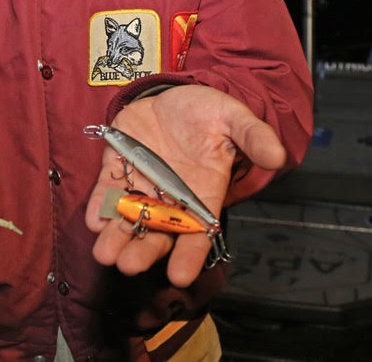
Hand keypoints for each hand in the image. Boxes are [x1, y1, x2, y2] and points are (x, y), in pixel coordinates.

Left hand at [84, 84, 284, 286]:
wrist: (177, 94)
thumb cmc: (209, 113)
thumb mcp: (233, 118)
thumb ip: (252, 136)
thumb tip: (277, 154)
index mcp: (202, 193)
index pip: (197, 231)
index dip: (190, 255)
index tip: (180, 276)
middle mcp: (170, 196)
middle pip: (157, 232)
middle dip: (142, 250)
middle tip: (128, 266)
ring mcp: (142, 182)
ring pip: (128, 216)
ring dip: (116, 236)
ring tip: (105, 254)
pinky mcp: (118, 164)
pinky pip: (107, 188)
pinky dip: (99, 203)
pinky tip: (94, 219)